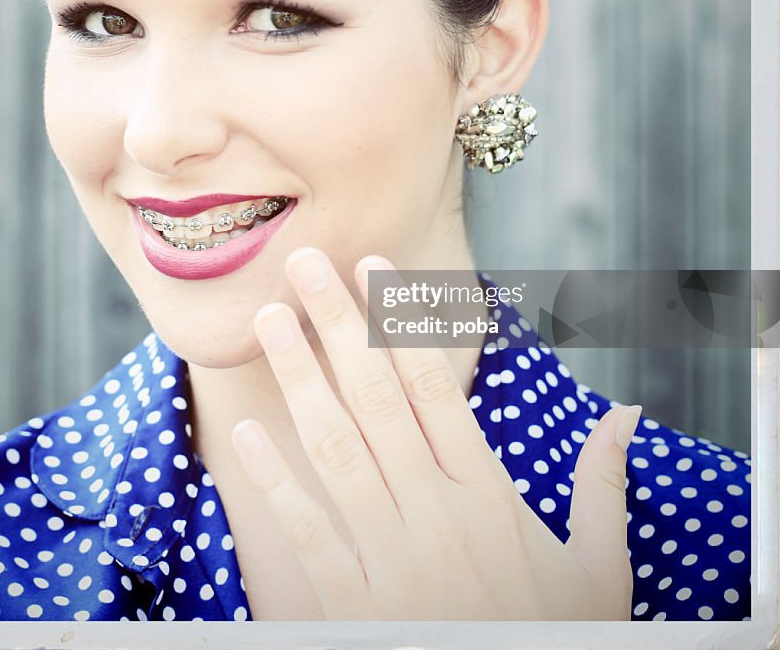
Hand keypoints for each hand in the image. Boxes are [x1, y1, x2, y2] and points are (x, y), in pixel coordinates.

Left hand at [230, 248, 638, 619]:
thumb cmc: (554, 643)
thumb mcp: (599, 570)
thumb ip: (603, 486)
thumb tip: (628, 414)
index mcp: (489, 497)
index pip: (436, 386)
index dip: (398, 322)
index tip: (373, 267)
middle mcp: (436, 515)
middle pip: (377, 399)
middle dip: (337, 324)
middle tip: (304, 263)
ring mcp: (392, 560)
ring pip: (337, 449)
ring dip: (299, 378)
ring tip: (268, 321)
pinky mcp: (354, 608)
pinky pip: (308, 533)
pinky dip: (274, 482)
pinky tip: (247, 433)